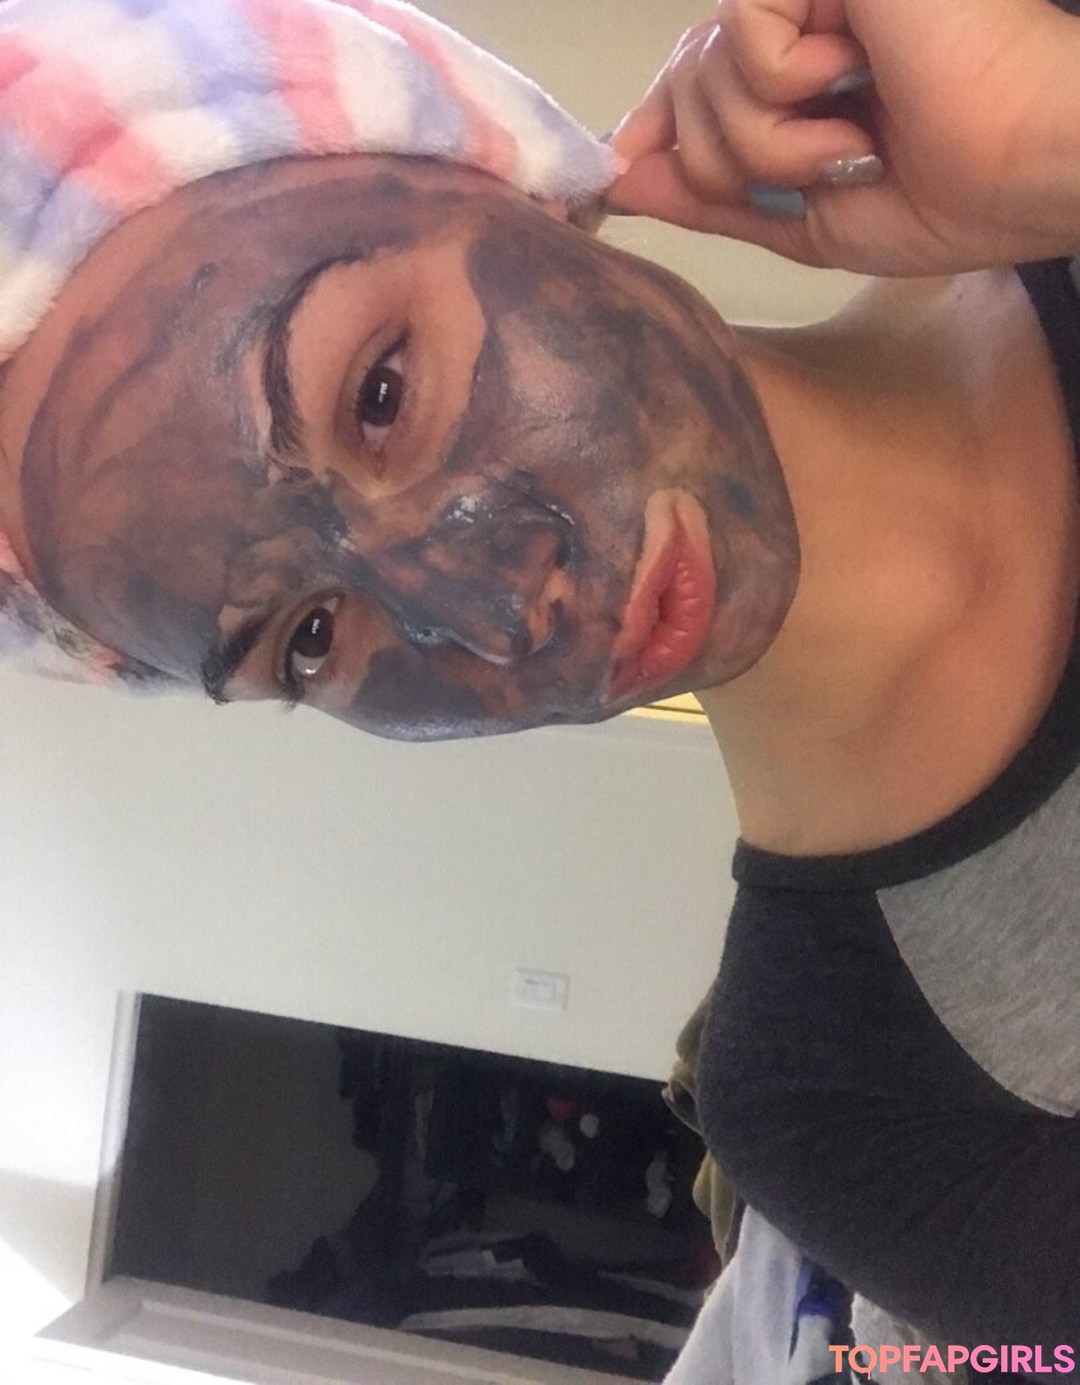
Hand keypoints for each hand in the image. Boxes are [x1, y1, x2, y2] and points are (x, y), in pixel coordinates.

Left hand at [608, 0, 1079, 276]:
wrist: (1022, 174)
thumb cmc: (942, 197)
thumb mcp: (800, 219)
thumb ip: (710, 196)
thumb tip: (622, 179)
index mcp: (795, 72)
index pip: (684, 84)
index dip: (649, 133)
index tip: (618, 177)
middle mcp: (796, 19)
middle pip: (681, 86)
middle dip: (724, 163)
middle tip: (821, 170)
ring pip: (705, 72)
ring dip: (772, 144)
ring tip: (856, 139)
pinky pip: (742, 37)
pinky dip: (790, 93)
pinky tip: (858, 86)